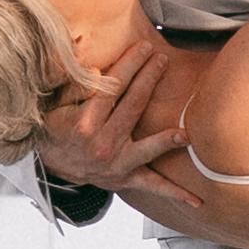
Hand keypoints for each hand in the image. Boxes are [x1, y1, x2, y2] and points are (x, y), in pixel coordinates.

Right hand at [27, 31, 194, 194]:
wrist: (51, 166)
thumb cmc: (56, 127)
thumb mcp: (56, 103)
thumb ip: (74, 81)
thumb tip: (85, 52)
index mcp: (84, 124)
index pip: (112, 88)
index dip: (129, 65)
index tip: (144, 47)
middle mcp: (102, 145)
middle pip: (132, 107)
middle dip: (148, 80)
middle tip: (162, 59)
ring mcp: (116, 164)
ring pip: (147, 149)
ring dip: (167, 141)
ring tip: (185, 134)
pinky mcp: (126, 178)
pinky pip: (153, 186)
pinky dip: (175, 193)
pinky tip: (196, 200)